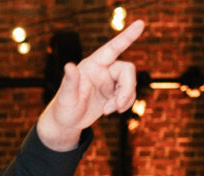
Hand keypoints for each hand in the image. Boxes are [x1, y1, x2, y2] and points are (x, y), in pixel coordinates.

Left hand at [36, 20, 144, 150]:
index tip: (140, 24)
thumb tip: (68, 66)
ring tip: (108, 111)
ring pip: (130, 83)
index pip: (112, 49)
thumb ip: (69, 82)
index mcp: (92, 65)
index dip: (127, 37)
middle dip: (127, 89)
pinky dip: (125, 104)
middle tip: (117, 107)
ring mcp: (110, 80)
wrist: (67, 122)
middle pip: (127, 70)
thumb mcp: (65, 97)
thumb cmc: (63, 108)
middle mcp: (103, 69)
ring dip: (125, 99)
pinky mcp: (114, 91)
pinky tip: (110, 111)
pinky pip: (129, 94)